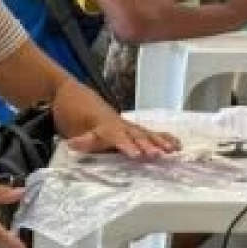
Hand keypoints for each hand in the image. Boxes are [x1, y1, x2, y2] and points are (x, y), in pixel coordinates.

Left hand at [64, 116, 181, 159]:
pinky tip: (175, 144)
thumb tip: (73, 144)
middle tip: (157, 154)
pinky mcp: (129, 127)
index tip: (136, 154)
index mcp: (104, 125)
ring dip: (158, 142)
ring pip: (144, 133)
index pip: (116, 137)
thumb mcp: (71, 127)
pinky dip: (161, 137)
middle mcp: (118, 124)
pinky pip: (147, 132)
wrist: (72, 94)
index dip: (126, 145)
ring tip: (172, 150)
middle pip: (135, 135)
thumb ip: (78, 136)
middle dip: (146, 145)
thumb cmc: (71, 112)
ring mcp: (126, 124)